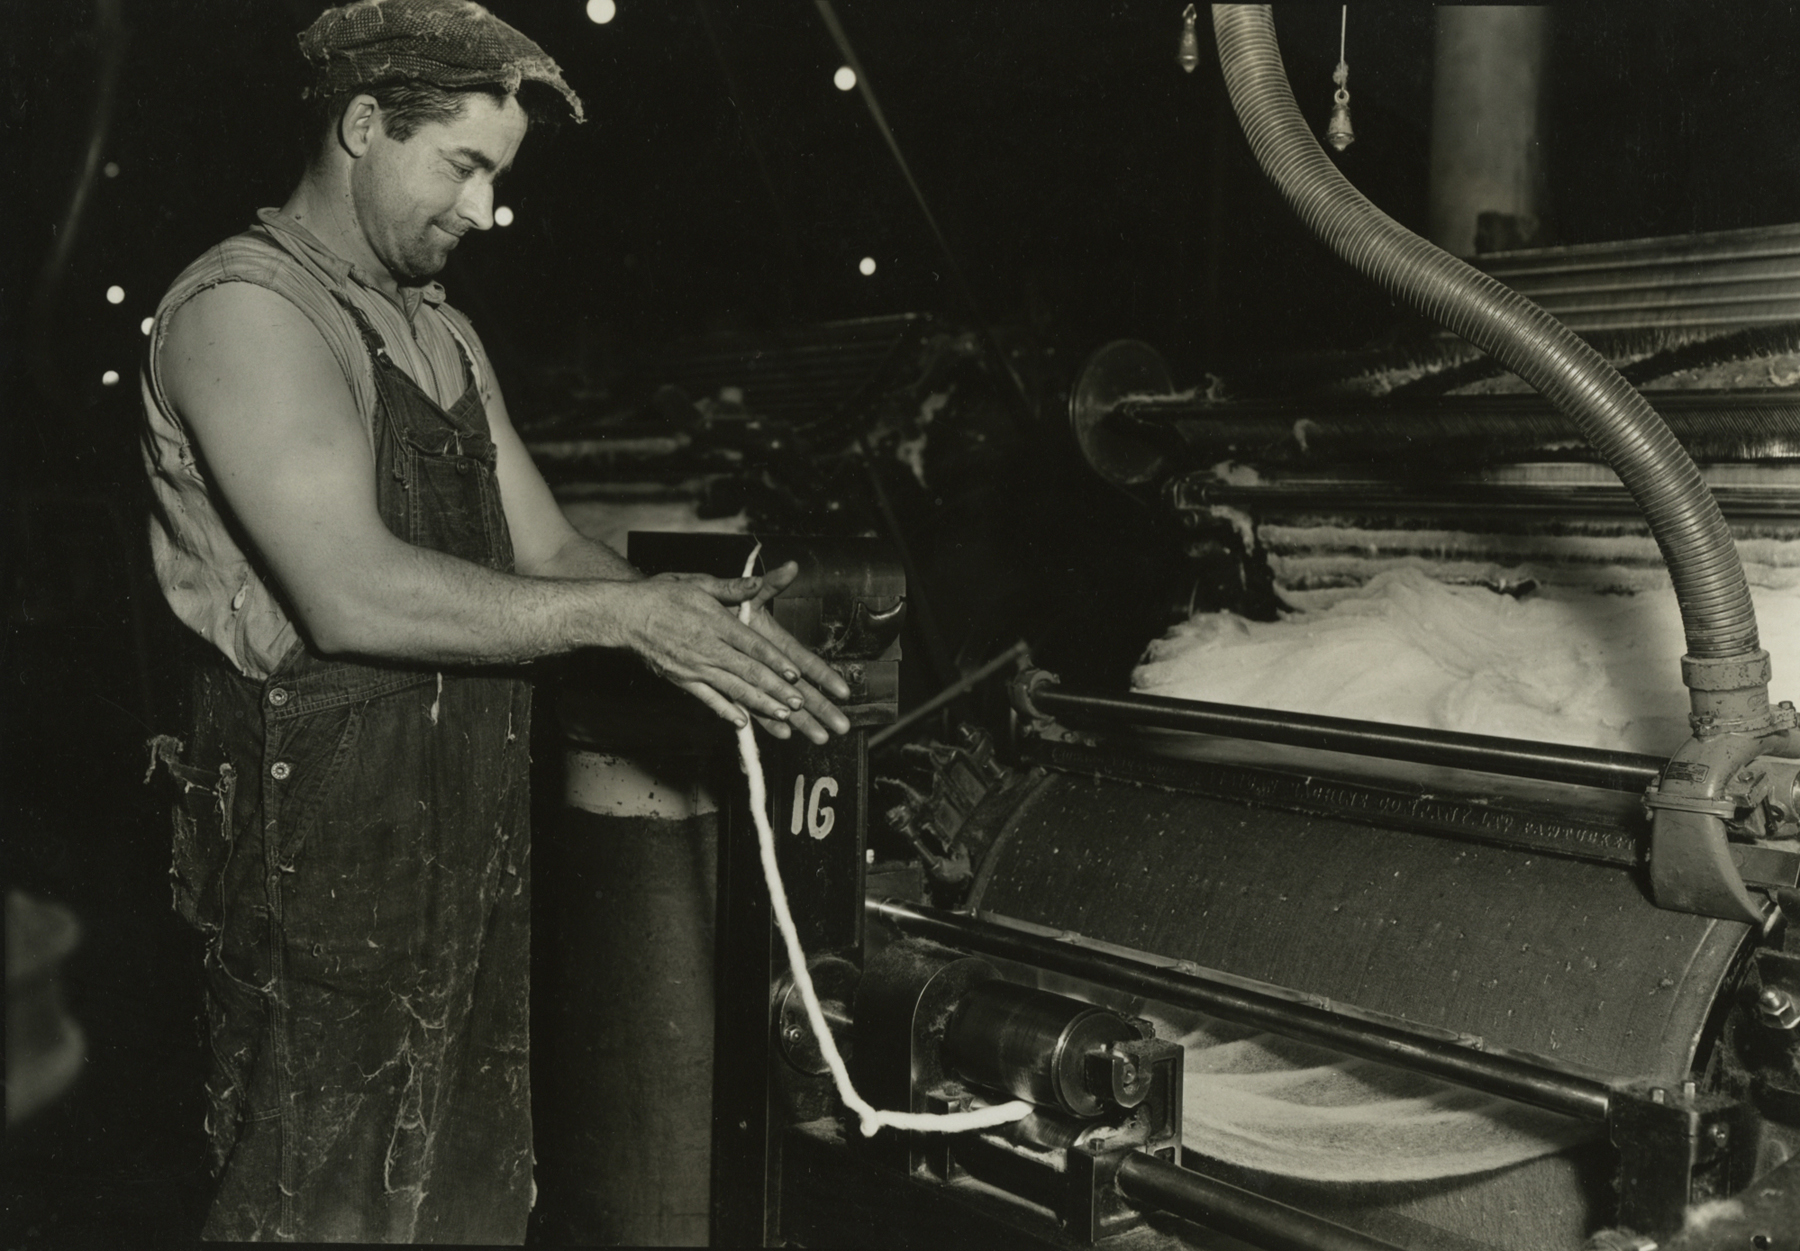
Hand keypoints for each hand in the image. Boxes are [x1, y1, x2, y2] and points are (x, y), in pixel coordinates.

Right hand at [617, 566, 850, 743]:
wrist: (624, 615)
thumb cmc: (661, 595)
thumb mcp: (699, 583)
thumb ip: (732, 588)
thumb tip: (758, 583)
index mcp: (716, 622)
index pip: (753, 644)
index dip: (776, 661)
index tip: (796, 673)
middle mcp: (707, 647)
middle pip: (748, 671)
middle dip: (776, 688)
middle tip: (800, 702)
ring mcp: (694, 667)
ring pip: (733, 688)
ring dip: (760, 703)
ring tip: (782, 714)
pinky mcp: (681, 679)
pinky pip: (707, 699)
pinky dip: (725, 711)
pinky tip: (742, 722)